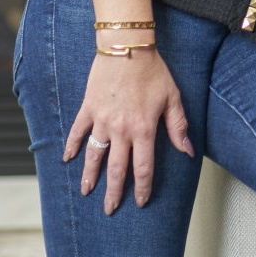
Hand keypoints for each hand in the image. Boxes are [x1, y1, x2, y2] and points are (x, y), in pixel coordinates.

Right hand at [64, 45, 193, 213]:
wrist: (127, 47)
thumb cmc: (153, 71)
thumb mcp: (173, 97)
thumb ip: (178, 126)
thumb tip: (188, 151)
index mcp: (144, 129)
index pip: (143, 167)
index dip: (143, 187)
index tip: (141, 202)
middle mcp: (121, 130)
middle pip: (116, 169)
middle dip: (114, 192)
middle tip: (110, 210)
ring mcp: (101, 120)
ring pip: (94, 155)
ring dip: (90, 175)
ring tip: (86, 191)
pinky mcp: (88, 108)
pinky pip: (78, 131)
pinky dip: (72, 145)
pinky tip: (68, 158)